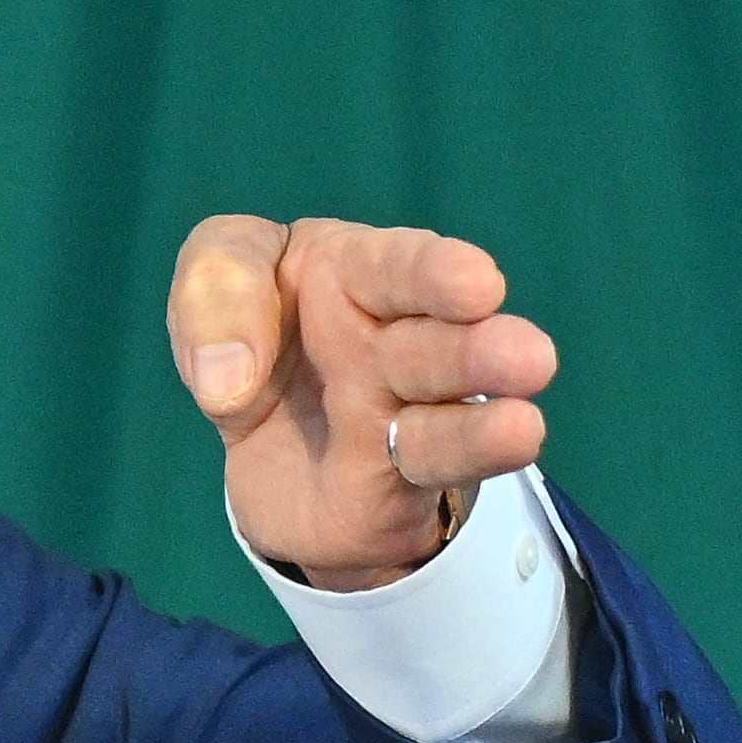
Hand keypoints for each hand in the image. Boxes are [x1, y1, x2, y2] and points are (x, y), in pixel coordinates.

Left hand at [168, 216, 556, 590]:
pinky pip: (431, 463)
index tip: (475, 285)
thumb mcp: (213, 287)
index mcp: (355, 271)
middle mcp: (394, 336)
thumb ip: (214, 297)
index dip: (433, 272)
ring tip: (523, 427)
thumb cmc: (253, 333)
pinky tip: (514, 443)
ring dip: (480, 423)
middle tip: (529, 357)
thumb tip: (226, 382)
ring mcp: (402, 408)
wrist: (268, 447)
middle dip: (477, 351)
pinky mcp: (398, 477)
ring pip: (446, 413)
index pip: (394, 265)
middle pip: (436, 343)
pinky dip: (467, 457)